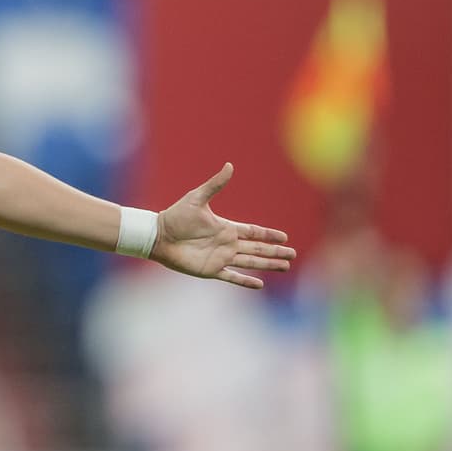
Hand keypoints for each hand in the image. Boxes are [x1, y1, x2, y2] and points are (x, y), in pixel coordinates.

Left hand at [152, 162, 295, 288]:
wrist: (159, 236)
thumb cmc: (176, 216)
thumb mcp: (197, 198)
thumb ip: (215, 184)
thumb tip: (229, 165)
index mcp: (226, 228)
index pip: (254, 232)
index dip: (269, 235)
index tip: (285, 237)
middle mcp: (227, 244)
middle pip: (258, 248)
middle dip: (275, 252)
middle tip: (293, 255)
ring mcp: (220, 258)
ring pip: (251, 262)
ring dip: (268, 265)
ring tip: (285, 267)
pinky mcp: (211, 270)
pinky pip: (232, 277)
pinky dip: (245, 281)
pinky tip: (260, 284)